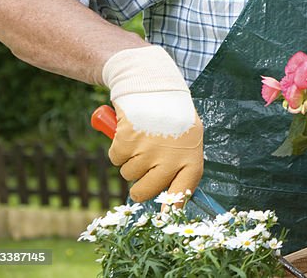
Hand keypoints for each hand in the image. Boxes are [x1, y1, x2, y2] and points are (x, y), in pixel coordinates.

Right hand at [102, 46, 203, 201]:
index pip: (182, 193)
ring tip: (144, 137)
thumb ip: (180, 165)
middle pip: (146, 192)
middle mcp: (172, 158)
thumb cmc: (172, 116)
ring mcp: (149, 150)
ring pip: (127, 175)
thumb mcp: (186, 139)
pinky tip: (131, 130)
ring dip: (129, 159)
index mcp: (191, 158)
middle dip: (139, 184)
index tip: (162, 221)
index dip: (170, 209)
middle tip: (144, 164)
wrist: (155, 85)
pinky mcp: (128, 141)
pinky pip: (115, 158)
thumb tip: (170, 199)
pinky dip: (117, 147)